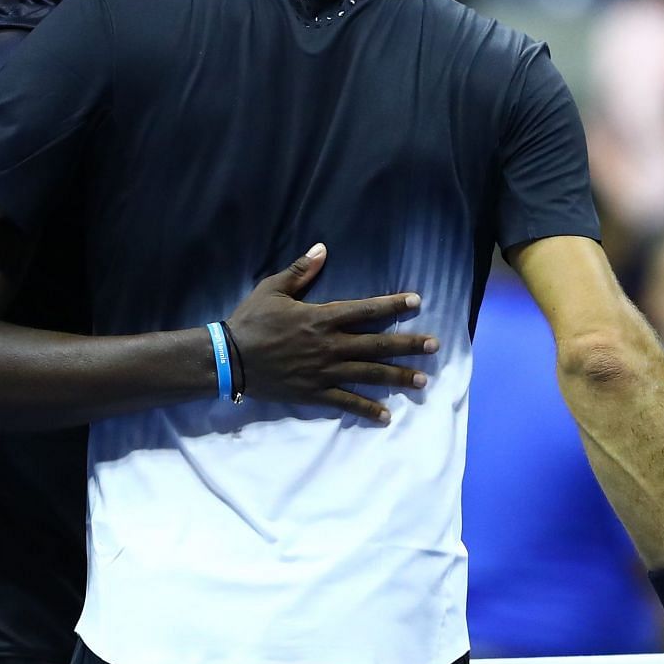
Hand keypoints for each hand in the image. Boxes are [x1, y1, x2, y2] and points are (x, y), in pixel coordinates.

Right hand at [224, 243, 438, 423]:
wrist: (230, 360)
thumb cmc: (251, 321)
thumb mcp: (272, 289)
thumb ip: (301, 270)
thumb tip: (322, 248)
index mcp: (322, 318)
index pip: (365, 310)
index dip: (392, 305)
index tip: (417, 302)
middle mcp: (330, 345)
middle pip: (377, 344)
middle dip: (408, 345)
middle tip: (433, 346)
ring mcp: (324, 371)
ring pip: (369, 374)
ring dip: (397, 377)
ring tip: (422, 380)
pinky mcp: (314, 392)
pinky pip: (346, 401)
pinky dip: (366, 409)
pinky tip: (386, 415)